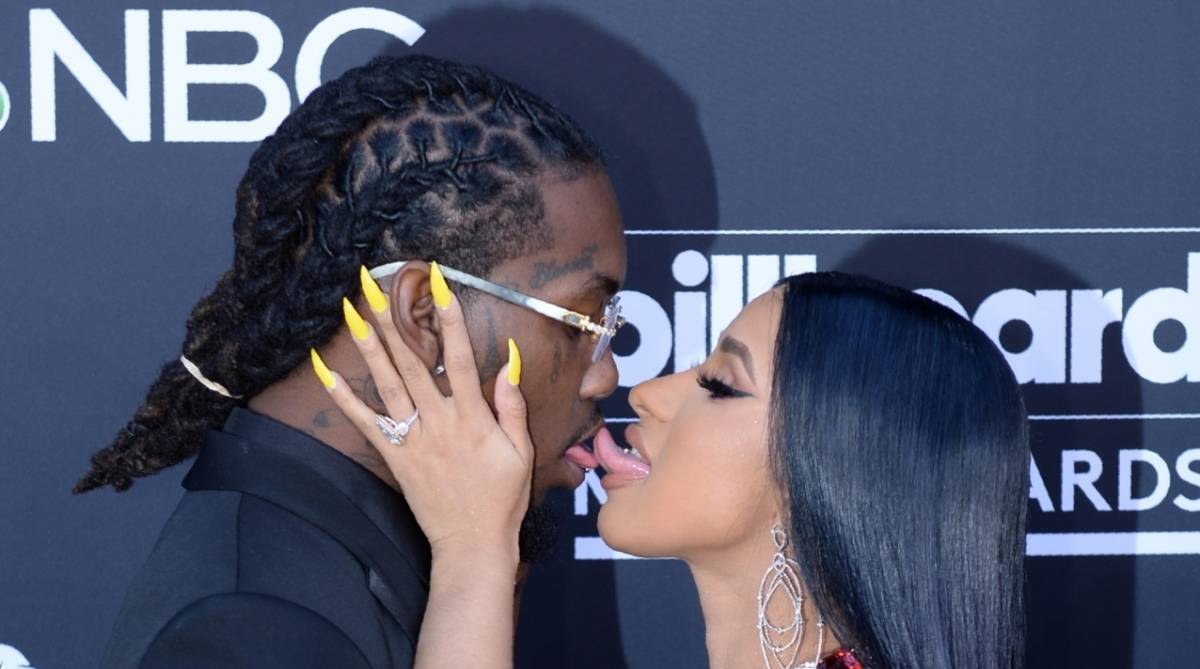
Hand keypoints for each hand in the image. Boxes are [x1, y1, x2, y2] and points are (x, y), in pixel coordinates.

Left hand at [312, 263, 532, 562]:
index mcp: (473, 418)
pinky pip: (364, 422)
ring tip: (351, 312)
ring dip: (368, 346)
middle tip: (374, 285)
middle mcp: (439, 421)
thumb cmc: (502, 496)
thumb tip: (509, 360)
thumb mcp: (521, 450)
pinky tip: (324, 371)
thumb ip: (512, 405)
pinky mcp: (394, 455)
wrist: (472, 542)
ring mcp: (413, 438)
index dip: (450, 319)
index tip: (438, 283)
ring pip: (387, 384)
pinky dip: (343, 396)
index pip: (460, 358)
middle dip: (394, 320)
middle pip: (413, 362)